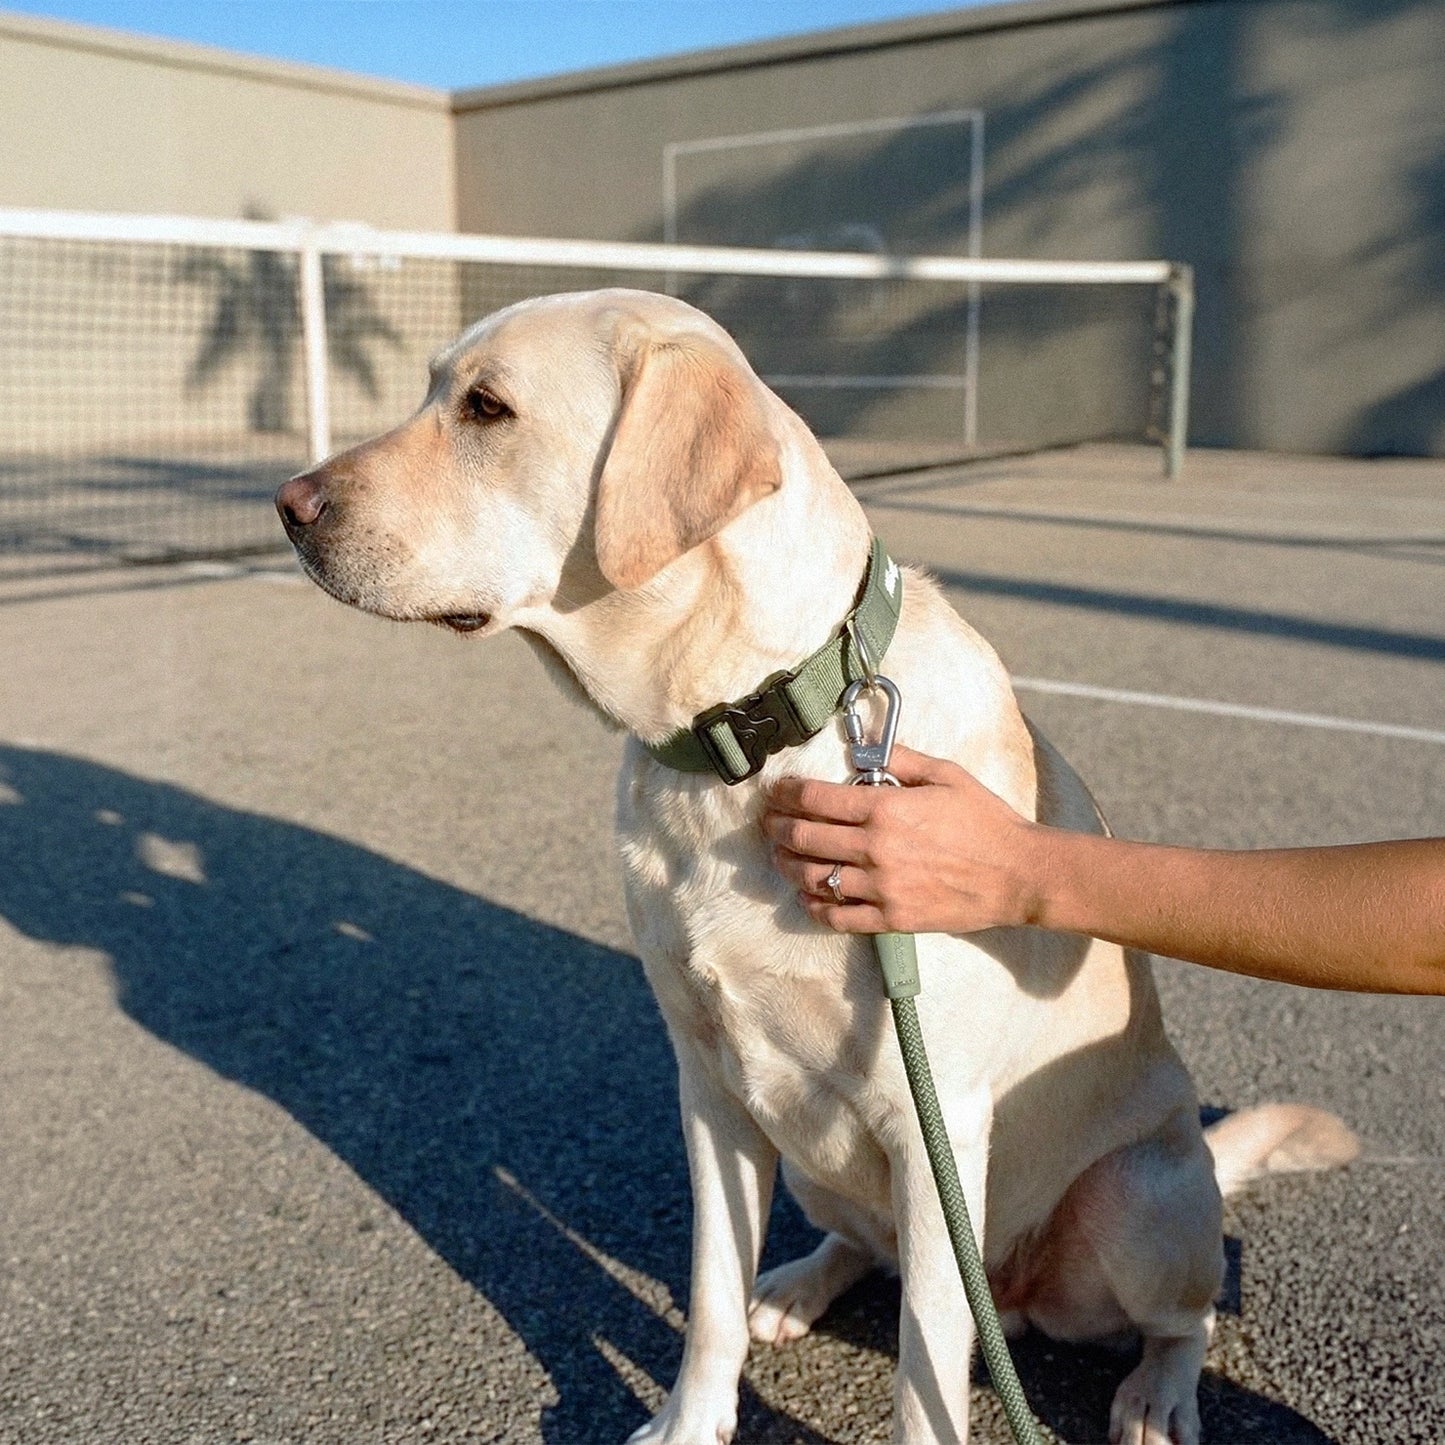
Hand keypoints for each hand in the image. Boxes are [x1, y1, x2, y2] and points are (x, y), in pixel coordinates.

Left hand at [762, 745, 1042, 934]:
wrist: (1019, 874)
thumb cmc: (986, 820)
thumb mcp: (947, 775)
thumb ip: (901, 759)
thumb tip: (862, 749)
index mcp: (886, 808)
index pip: (816, 798)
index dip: (787, 793)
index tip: (776, 791)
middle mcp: (876, 848)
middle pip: (804, 838)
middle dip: (777, 827)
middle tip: (767, 822)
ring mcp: (882, 888)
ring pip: (813, 878)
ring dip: (787, 865)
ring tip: (779, 857)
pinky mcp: (892, 919)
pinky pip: (837, 916)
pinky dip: (814, 905)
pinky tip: (807, 894)